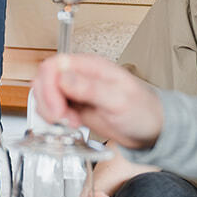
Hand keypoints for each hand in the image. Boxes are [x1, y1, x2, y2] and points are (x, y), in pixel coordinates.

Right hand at [33, 54, 162, 148]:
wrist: (152, 130)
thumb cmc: (143, 111)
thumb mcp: (119, 100)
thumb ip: (90, 88)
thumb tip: (64, 78)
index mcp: (90, 66)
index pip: (54, 66)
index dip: (49, 87)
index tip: (57, 109)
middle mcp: (80, 76)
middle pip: (44, 79)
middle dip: (47, 101)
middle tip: (61, 119)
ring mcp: (76, 91)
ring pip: (45, 94)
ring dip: (50, 111)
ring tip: (70, 123)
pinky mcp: (75, 106)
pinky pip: (53, 108)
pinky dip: (55, 119)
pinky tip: (70, 125)